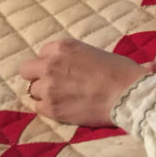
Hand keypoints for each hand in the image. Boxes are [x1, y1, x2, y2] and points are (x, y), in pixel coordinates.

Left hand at [19, 38, 146, 126]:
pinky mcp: (51, 108)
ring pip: (33, 91)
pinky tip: (66, 108)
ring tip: (64, 98)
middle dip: (38, 76)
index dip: (51, 62)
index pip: (42, 53)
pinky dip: (49, 109)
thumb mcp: (94, 53)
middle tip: (54, 84)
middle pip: (27, 70)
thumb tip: (69, 67)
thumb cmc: (120, 72)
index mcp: (62, 47)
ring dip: (45, 94)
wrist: (128, 94)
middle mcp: (50, 64)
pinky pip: (39, 108)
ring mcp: (48, 87)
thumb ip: (73, 58)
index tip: (62, 70)